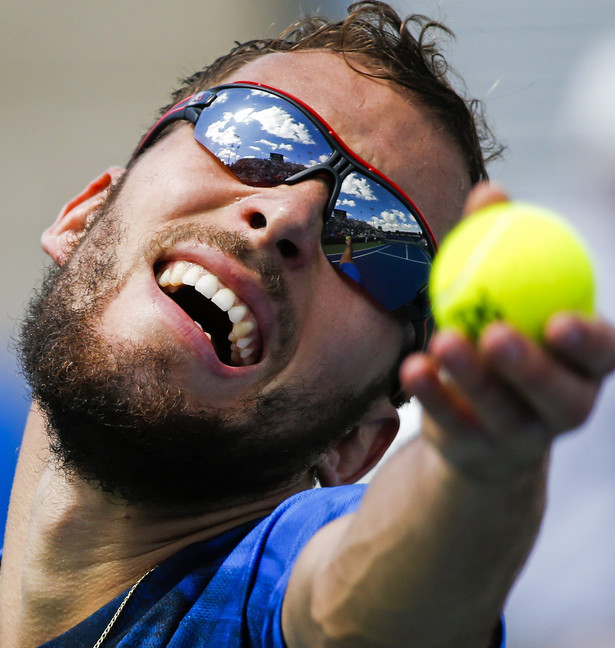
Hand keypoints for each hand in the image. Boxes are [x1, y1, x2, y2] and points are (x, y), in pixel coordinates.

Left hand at [400, 184, 614, 481]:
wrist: (483, 417)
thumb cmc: (500, 337)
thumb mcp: (502, 294)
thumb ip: (499, 244)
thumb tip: (491, 190)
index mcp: (582, 367)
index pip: (603, 354)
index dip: (591, 341)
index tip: (561, 319)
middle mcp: (563, 406)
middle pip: (560, 395)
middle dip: (532, 369)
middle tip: (496, 334)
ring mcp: (520, 437)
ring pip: (503, 413)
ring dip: (471, 378)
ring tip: (443, 342)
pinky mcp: (477, 452)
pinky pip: (455, 425)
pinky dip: (432, 394)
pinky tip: (412, 368)